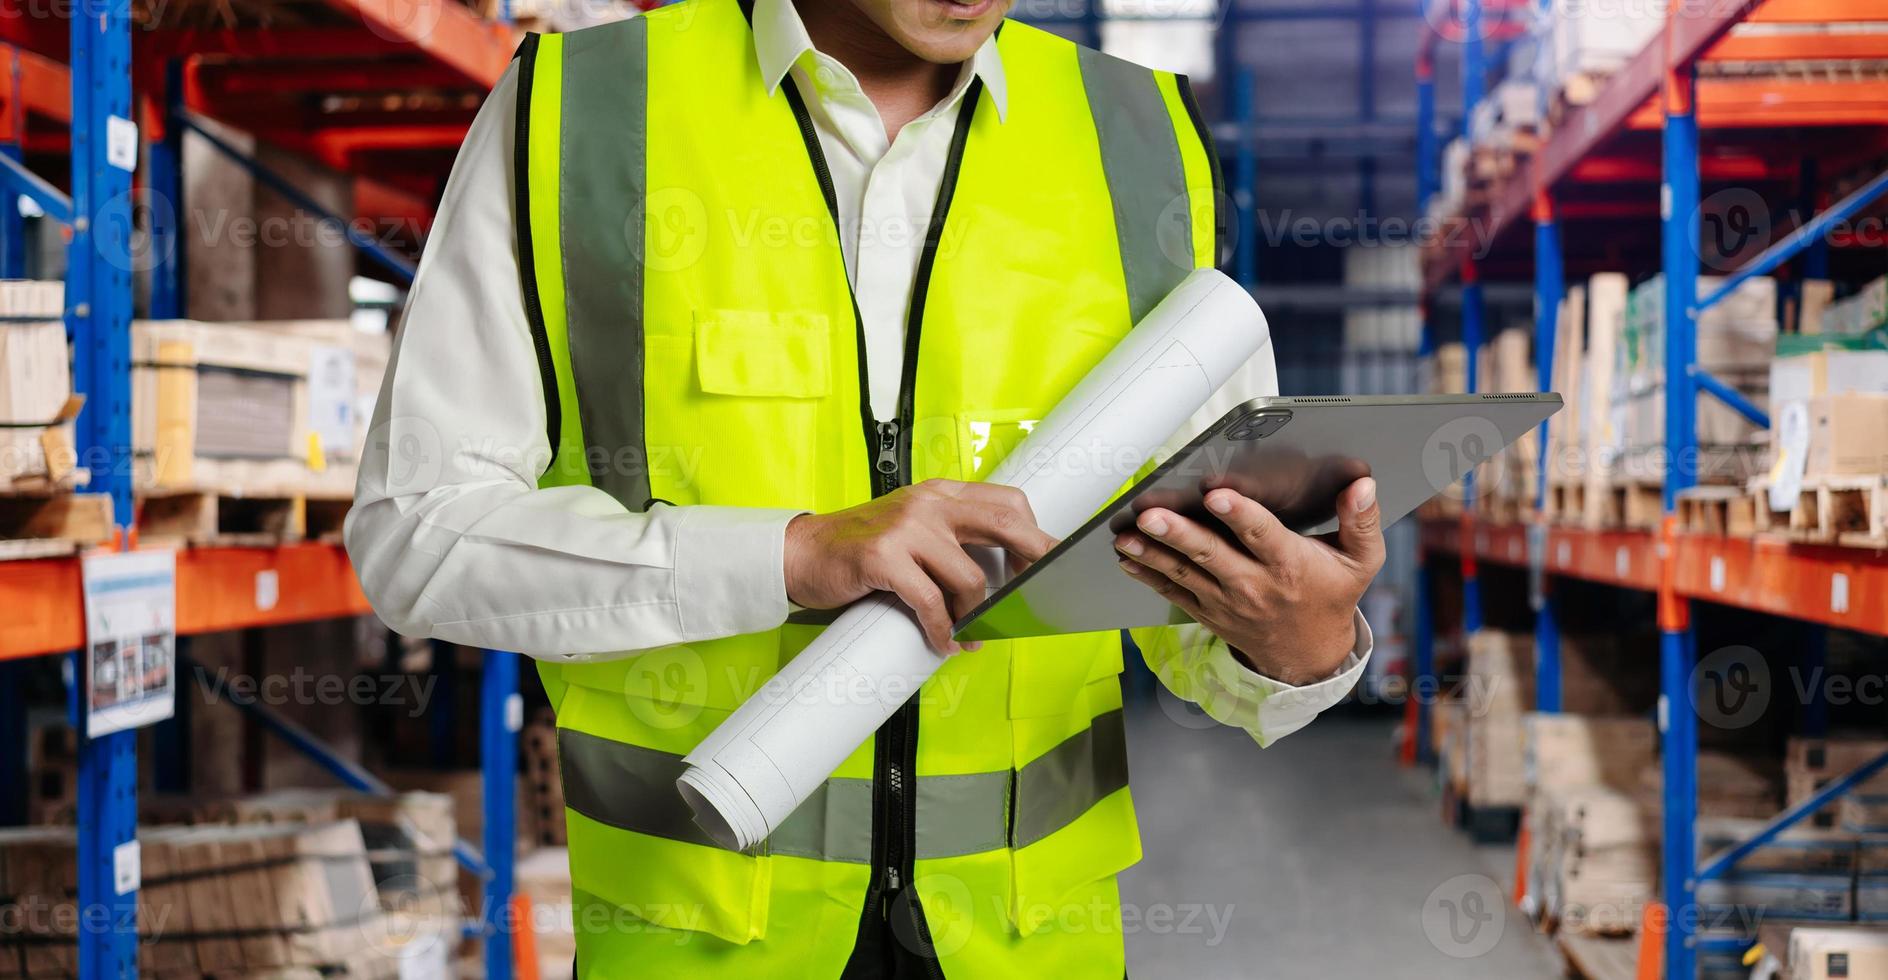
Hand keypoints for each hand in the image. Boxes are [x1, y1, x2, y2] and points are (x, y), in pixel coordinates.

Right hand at [784, 479, 1057, 653]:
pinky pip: (930, 601)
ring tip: (971, 635)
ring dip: (977, 615)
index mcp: (941, 493)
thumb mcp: (912, 529)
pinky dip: (943, 630)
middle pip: (1005, 524)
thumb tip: (1003, 576)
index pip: (1007, 502)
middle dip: (1033, 561)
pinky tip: (944, 642)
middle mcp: (929, 503)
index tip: (1048, 565)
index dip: (1035, 534)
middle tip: (1041, 595)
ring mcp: (906, 528)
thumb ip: (952, 539)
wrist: (801, 553)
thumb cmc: (860, 548)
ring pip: (969, 577)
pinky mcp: (883, 557)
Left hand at [1113, 477, 1382, 685]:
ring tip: (1125, 535)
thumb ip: (1361, 521)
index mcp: (1290, 566)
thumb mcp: (1361, 561)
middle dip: (1178, 534)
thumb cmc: (1332, 595)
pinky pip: (1173, 593)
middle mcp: (1255, 584)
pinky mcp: (1208, 612)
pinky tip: (1126, 557)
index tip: (1216, 495)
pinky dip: (1149, 575)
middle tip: (1150, 515)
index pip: (1263, 536)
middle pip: (1212, 555)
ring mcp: (1227, 601)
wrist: (1308, 653)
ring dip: (1152, 553)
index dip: (1239, 516)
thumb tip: (1362, 484)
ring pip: (1185, 574)